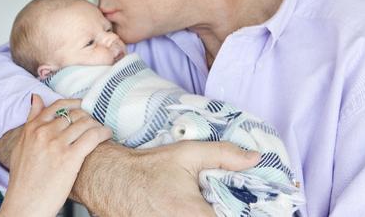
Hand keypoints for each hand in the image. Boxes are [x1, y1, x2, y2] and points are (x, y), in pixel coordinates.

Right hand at [0, 95, 111, 216]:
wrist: (24, 203)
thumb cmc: (23, 179)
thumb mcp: (20, 145)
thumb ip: (30, 120)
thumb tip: (36, 98)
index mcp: (32, 129)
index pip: (57, 106)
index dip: (73, 103)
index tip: (81, 105)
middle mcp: (44, 133)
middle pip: (74, 114)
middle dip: (87, 117)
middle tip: (93, 124)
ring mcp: (57, 144)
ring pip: (85, 123)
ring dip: (96, 125)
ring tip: (101, 131)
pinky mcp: (70, 157)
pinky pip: (92, 137)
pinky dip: (103, 133)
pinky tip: (106, 135)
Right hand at [73, 140, 259, 216]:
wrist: (109, 180)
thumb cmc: (146, 168)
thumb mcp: (186, 154)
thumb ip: (223, 155)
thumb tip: (255, 158)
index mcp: (194, 215)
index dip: (244, 212)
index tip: (248, 206)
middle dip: (227, 212)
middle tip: (224, 203)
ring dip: (213, 213)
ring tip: (206, 204)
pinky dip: (197, 216)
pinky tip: (192, 209)